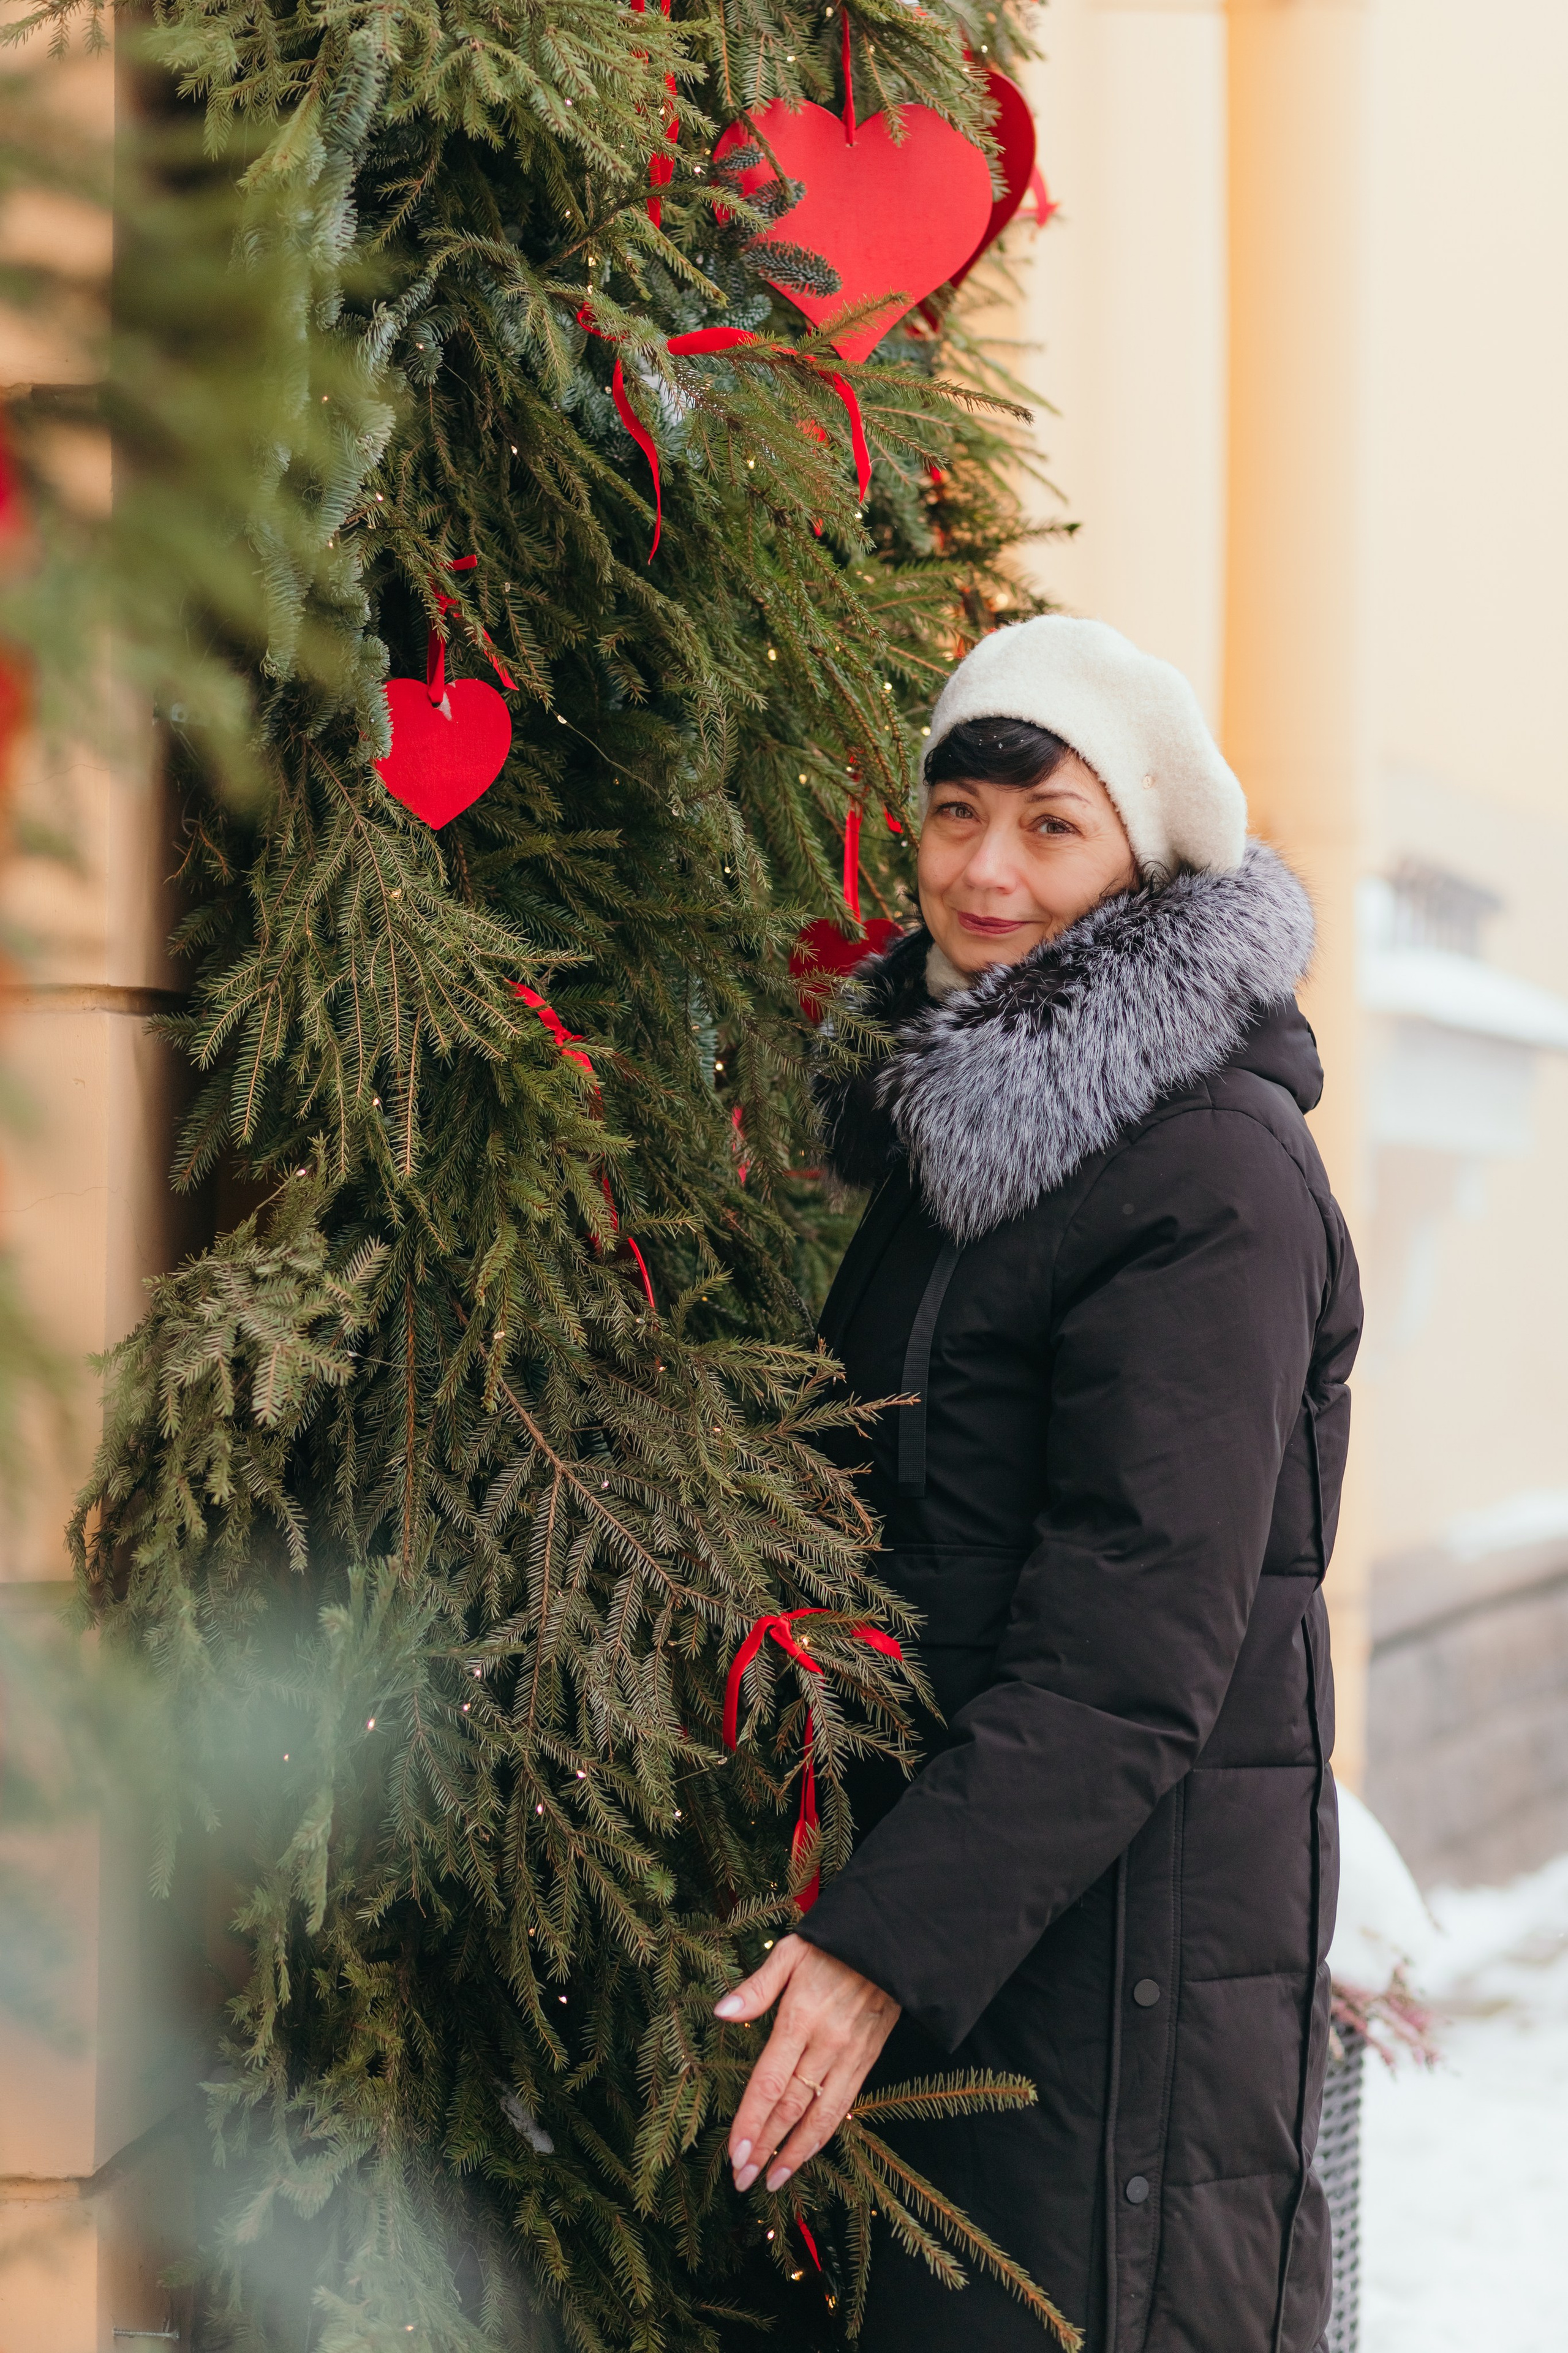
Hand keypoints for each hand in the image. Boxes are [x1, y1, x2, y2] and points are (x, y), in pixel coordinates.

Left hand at [715, 1934, 900, 2193]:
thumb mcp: (791, 1951)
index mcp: (800, 2018)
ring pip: (820, 2116)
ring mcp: (850, 2056)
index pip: (770, 2082)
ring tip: (772, 2181)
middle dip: (765, 2147)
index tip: (735, 2153)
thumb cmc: (834, 1943)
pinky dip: (823, 2134)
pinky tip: (806, 2152)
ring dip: (794, 2153)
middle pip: (791, 2107)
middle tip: (742, 2180)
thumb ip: (757, 1987)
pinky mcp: (868, 2060)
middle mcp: (826, 2044)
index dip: (751, 2121)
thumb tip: (722, 2012)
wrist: (893, 1942)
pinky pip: (843, 2106)